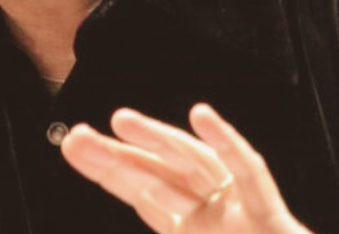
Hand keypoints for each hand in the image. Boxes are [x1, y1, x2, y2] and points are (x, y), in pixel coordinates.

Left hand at [60, 104, 312, 233]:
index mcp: (190, 229)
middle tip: (75, 138)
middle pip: (158, 175)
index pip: (142, 193)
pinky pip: (247, 170)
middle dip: (116, 155)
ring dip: (159, 139)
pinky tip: (201, 116)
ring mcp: (238, 208)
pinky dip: (225, 141)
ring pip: (194, 163)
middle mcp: (211, 212)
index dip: (107, 170)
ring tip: (121, 120)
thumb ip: (161, 220)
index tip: (73, 147)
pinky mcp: (266, 211)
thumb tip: (142, 203)